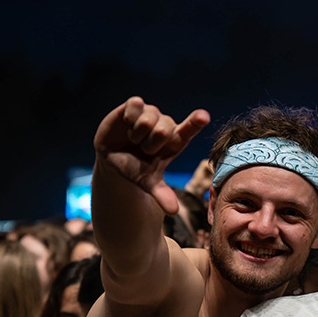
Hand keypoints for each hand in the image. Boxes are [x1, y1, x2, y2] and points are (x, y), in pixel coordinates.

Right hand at [94, 97, 210, 215]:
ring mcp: (151, 113)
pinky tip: (126, 124)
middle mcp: (165, 124)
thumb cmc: (137, 168)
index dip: (195, 123)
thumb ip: (162, 194)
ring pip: (147, 120)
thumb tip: (174, 211)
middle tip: (142, 149)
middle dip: (148, 144)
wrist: (114, 157)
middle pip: (162, 130)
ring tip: (133, 139)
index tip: (203, 117)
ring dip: (136, 135)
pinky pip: (135, 104)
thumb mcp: (148, 182)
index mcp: (175, 141)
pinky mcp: (135, 104)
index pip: (188, 129)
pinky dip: (129, 118)